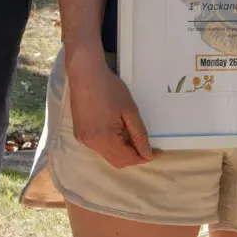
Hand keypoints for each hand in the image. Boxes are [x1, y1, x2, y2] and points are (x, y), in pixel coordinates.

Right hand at [65, 52, 153, 168]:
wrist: (85, 74)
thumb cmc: (110, 89)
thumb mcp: (130, 111)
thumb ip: (139, 135)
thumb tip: (147, 154)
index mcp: (104, 139)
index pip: (128, 159)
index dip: (144, 157)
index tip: (157, 151)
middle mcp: (91, 144)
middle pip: (117, 162)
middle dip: (133, 157)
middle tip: (147, 146)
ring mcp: (83, 140)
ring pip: (108, 155)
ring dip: (122, 151)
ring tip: (133, 137)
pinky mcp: (79, 134)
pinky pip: (99, 147)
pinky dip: (111, 145)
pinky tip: (118, 132)